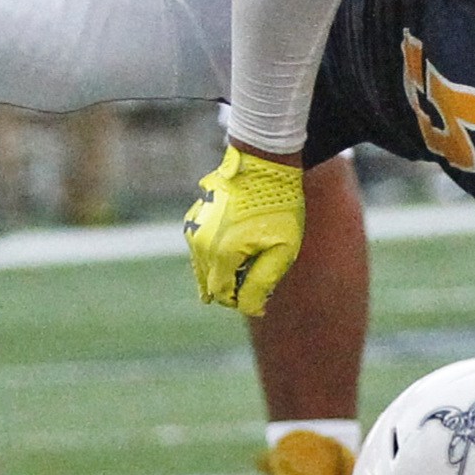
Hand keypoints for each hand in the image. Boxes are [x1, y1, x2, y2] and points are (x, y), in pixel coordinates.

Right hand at [182, 142, 303, 315]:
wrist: (264, 164)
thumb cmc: (278, 206)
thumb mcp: (281, 249)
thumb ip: (262, 283)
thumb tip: (250, 309)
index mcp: (221, 253)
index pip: (222, 294)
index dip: (241, 299)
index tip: (261, 292)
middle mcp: (199, 243)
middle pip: (210, 283)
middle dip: (234, 285)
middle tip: (260, 269)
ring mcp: (193, 228)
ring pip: (204, 267)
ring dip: (225, 269)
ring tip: (252, 253)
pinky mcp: (194, 218)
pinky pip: (201, 248)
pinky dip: (216, 253)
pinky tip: (238, 242)